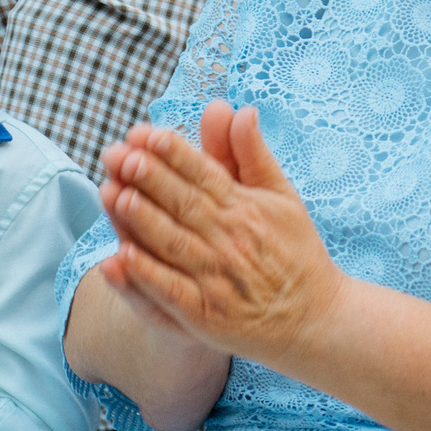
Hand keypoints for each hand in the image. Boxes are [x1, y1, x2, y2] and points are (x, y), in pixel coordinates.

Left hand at [95, 104, 348, 367]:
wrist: (316, 321)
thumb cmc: (294, 252)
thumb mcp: (281, 198)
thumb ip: (252, 155)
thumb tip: (241, 109)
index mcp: (246, 208)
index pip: (205, 174)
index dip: (175, 154)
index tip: (146, 133)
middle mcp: (231, 240)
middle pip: (184, 204)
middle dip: (150, 179)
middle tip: (120, 155)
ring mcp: (217, 279)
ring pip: (174, 244)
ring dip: (143, 220)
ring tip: (114, 194)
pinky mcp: (206, 316)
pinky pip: (172, 292)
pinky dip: (148, 275)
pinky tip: (122, 257)